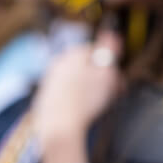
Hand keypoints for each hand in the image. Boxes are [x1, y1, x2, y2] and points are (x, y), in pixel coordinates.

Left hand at [32, 30, 124, 154]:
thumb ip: (109, 51)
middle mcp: (58, 64)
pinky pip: (65, 93)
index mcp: (73, 55)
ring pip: (75, 79)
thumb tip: (110, 34)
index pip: (97, 51)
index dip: (111, 66)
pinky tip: (82, 111)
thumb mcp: (106, 74)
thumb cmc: (85, 101)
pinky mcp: (45, 97)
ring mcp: (49, 81)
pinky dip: (75, 99)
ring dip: (88, 88)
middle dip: (99, 77)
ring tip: (98, 104)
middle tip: (112, 94)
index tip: (117, 81)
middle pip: (85, 65)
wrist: (60, 128)